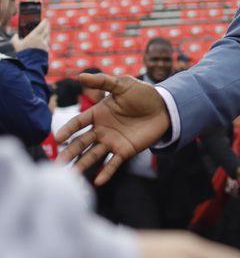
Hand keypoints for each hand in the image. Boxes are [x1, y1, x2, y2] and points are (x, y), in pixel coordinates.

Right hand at [11, 19, 49, 52]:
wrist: (29, 63)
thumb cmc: (22, 53)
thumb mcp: (16, 45)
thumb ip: (15, 38)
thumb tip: (16, 35)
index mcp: (34, 36)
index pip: (41, 27)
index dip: (44, 23)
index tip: (45, 19)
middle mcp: (41, 39)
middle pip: (46, 31)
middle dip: (47, 26)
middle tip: (47, 23)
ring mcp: (44, 44)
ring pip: (48, 36)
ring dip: (48, 33)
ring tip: (46, 30)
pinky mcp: (46, 50)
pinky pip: (47, 43)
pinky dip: (46, 40)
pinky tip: (45, 39)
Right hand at [56, 73, 170, 184]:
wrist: (164, 107)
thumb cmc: (142, 94)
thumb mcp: (123, 84)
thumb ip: (103, 81)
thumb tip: (80, 76)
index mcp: (98, 114)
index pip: (78, 123)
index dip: (68, 130)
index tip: (58, 139)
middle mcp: (101, 130)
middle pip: (81, 142)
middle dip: (70, 152)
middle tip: (57, 164)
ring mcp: (112, 141)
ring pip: (93, 155)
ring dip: (81, 165)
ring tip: (70, 176)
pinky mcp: (125, 150)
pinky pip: (113, 163)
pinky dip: (106, 172)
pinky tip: (97, 181)